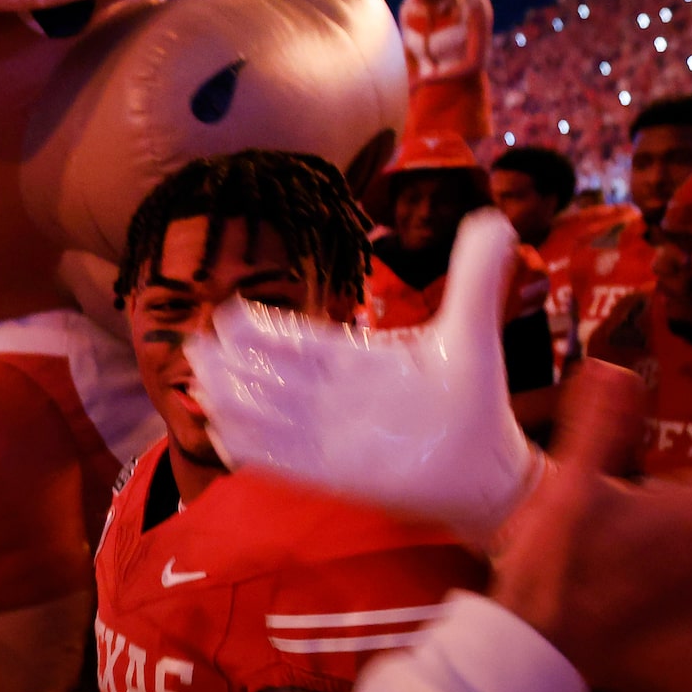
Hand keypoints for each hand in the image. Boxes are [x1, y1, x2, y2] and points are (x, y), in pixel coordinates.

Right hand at [186, 210, 539, 533]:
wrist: (486, 470)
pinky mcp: (335, 474)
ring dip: (237, 400)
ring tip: (201, 385)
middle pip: (276, 376)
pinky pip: (284, 460)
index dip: (267, 329)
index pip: (304, 340)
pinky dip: (254, 449)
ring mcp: (333, 436)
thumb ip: (474, 278)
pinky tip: (222, 434)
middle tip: (196, 346)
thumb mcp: (470, 333)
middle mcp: (337, 396)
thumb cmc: (473, 401)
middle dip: (237, 363)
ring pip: (272, 414)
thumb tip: (495, 217)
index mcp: (358, 359)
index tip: (230, 311)